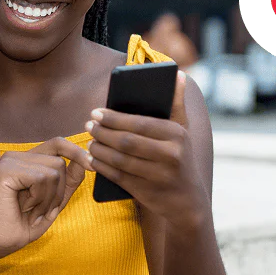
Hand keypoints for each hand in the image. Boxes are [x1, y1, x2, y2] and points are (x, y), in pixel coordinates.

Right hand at [0, 137, 89, 255]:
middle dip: (57, 191)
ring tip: (32, 210)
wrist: (3, 240)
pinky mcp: (6, 170)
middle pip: (58, 162)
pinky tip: (24, 208)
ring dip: (47, 199)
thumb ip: (69, 180)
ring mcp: (10, 160)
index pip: (57, 144)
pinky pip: (40, 179)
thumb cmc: (26, 222)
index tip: (93, 166)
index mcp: (28, 159)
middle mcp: (17, 155)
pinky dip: (38, 199)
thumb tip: (86, 160)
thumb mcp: (55, 200)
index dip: (76, 152)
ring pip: (52, 172)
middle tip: (41, 209)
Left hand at [86, 72, 209, 230]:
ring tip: (90, 140)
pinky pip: (118, 176)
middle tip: (88, 125)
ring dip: (99, 150)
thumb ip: (176, 103)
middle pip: (126, 141)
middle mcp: (170, 155)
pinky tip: (92, 159)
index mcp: (177, 134)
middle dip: (103, 132)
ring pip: (120, 159)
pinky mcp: (146, 192)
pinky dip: (102, 167)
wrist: (187, 201)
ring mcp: (158, 175)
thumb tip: (176, 73)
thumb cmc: (181, 158)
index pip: (139, 123)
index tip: (95, 112)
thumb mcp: (184, 131)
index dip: (114, 118)